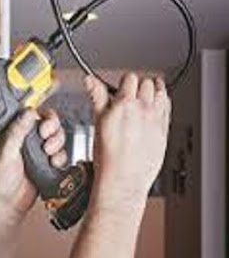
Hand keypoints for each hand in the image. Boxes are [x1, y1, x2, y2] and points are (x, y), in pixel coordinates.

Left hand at [0, 108, 67, 219]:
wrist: (8, 205)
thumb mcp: (6, 153)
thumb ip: (17, 131)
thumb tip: (28, 113)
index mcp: (13, 132)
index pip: (31, 114)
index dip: (41, 116)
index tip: (42, 126)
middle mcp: (27, 139)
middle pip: (49, 122)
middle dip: (53, 128)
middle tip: (46, 138)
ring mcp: (38, 151)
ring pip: (57, 137)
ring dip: (57, 143)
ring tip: (48, 154)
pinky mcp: (47, 163)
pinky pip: (61, 154)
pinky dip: (61, 157)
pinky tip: (52, 164)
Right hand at [84, 73, 171, 202]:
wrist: (123, 179)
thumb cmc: (108, 156)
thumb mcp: (98, 122)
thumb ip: (97, 96)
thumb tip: (89, 80)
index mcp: (125, 105)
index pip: (130, 78)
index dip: (123, 82)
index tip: (120, 88)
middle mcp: (144, 110)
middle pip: (147, 82)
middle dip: (139, 86)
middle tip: (131, 95)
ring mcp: (156, 120)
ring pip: (161, 93)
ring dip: (153, 93)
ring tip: (144, 100)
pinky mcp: (165, 131)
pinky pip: (168, 108)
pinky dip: (162, 105)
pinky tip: (154, 110)